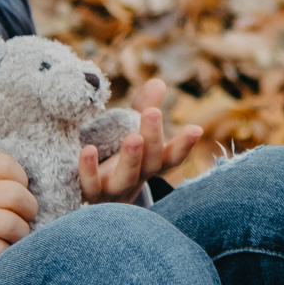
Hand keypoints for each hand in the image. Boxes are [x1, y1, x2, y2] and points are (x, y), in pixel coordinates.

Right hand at [0, 152, 38, 284]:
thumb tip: (20, 189)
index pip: (7, 164)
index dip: (22, 183)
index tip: (16, 201)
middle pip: (16, 194)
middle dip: (28, 213)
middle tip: (23, 225)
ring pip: (10, 223)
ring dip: (19, 238)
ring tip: (11, 243)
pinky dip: (3, 256)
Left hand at [79, 78, 206, 203]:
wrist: (91, 202)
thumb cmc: (115, 159)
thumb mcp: (129, 131)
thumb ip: (143, 109)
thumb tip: (158, 82)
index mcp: (149, 163)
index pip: (171, 156)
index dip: (184, 144)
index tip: (196, 129)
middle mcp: (136, 178)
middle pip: (150, 162)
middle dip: (153, 138)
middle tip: (152, 113)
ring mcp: (113, 189)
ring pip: (126, 178)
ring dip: (131, 159)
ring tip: (133, 138)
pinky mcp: (89, 195)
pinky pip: (90, 186)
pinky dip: (89, 170)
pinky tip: (88, 150)